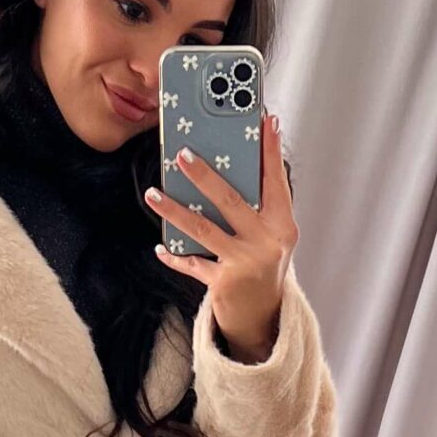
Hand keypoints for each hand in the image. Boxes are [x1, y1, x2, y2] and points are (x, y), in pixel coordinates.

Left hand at [144, 111, 296, 360]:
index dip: (270, 151)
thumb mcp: (271, 233)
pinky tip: (159, 246)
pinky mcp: (224, 282)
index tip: (265, 121)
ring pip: (203, 230)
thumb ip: (259, 204)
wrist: (263, 316)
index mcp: (282, 225)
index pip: (276, 181)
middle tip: (182, 154)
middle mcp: (267, 242)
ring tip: (153, 194)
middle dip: (205, 176)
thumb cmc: (263, 262)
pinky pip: (193, 264)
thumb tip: (234, 164)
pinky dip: (175, 256)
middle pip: (231, 201)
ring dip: (174, 211)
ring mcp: (245, 263)